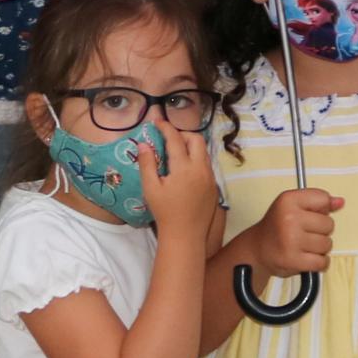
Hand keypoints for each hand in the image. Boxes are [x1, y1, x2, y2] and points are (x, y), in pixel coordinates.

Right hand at [136, 120, 215, 235]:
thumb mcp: (150, 188)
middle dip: (183, 134)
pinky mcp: (214, 187)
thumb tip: (143, 144)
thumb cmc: (164, 212)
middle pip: (196, 139)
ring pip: (204, 152)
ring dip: (191, 147)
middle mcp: (200, 169)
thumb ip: (147, 164)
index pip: (175, 138)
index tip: (157, 122)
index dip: (165, 127)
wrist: (185, 235)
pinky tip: (185, 172)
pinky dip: (197, 160)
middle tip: (169, 139)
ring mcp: (210, 178)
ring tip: (176, 154)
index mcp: (184, 167)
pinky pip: (207, 166)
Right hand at [247, 186, 339, 277]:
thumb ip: (317, 202)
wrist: (257, 250)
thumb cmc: (277, 227)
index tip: (310, 215)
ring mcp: (291, 240)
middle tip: (304, 233)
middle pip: (329, 224)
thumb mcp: (292, 206)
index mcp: (288, 200)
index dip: (321, 209)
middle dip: (321, 231)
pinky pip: (323, 262)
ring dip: (320, 248)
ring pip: (327, 244)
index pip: (323, 199)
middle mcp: (289, 218)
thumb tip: (340, 202)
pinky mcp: (293, 260)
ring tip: (304, 246)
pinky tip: (307, 258)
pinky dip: (319, 263)